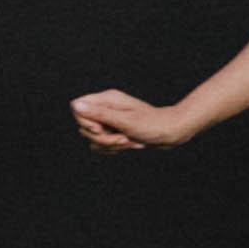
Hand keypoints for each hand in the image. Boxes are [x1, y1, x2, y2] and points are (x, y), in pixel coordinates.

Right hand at [69, 90, 191, 152]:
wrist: (172, 132)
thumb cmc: (152, 124)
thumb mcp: (125, 120)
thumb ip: (99, 114)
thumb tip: (76, 105)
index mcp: (107, 99)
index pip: (77, 107)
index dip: (84, 121)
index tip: (100, 128)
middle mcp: (105, 108)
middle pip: (84, 126)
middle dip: (101, 137)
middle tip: (123, 138)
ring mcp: (109, 120)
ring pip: (92, 138)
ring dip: (109, 145)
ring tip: (129, 142)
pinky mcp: (114, 131)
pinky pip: (100, 145)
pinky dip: (113, 149)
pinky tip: (129, 145)